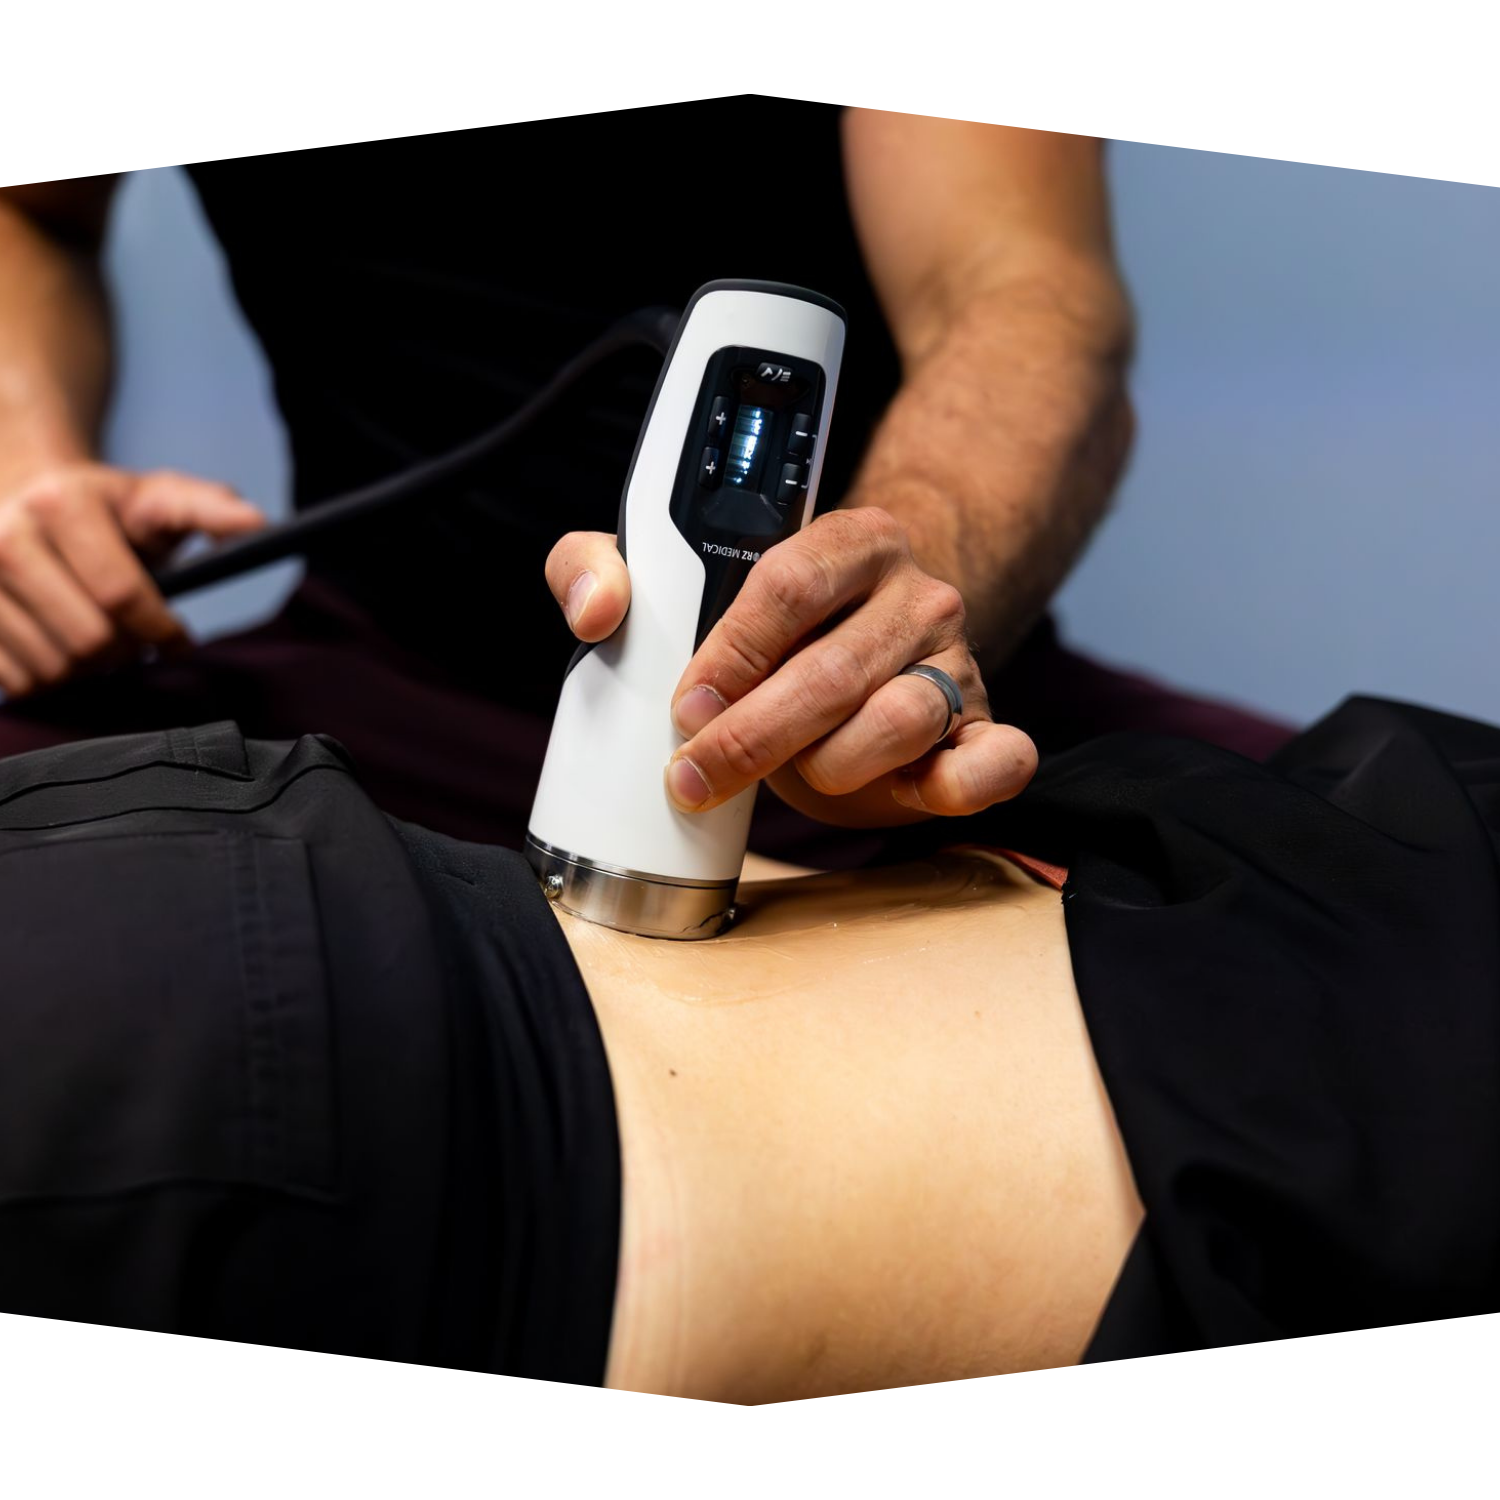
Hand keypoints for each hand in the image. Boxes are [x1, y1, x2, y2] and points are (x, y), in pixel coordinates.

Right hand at [0, 462, 265, 696]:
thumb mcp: (161, 499)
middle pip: (87, 639)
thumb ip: (209, 509)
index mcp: (62, 504)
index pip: (121, 594)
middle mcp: (6, 536)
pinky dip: (51, 679)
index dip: (161, 629)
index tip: (180, 639)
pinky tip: (64, 649)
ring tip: (104, 642)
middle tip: (139, 642)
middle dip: (127, 651)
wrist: (29, 499)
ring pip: (52, 667)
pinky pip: (16, 681)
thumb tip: (257, 524)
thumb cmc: (109, 509)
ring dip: (90, 670)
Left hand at [545, 509, 1037, 829]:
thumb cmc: (769, 638)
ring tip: (796, 774)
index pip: (791, 582)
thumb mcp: (682, 589)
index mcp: (852, 540)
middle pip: (834, 669)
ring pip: (901, 721)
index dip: (732, 652)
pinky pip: (999, 760)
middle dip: (753, 737)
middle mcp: (918, 596)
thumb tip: (594, 610)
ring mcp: (959, 665)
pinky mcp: (985, 732)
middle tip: (696, 774)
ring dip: (830, 767)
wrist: (863, 666)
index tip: (687, 703)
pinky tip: (918, 792)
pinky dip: (962, 785)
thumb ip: (607, 569)